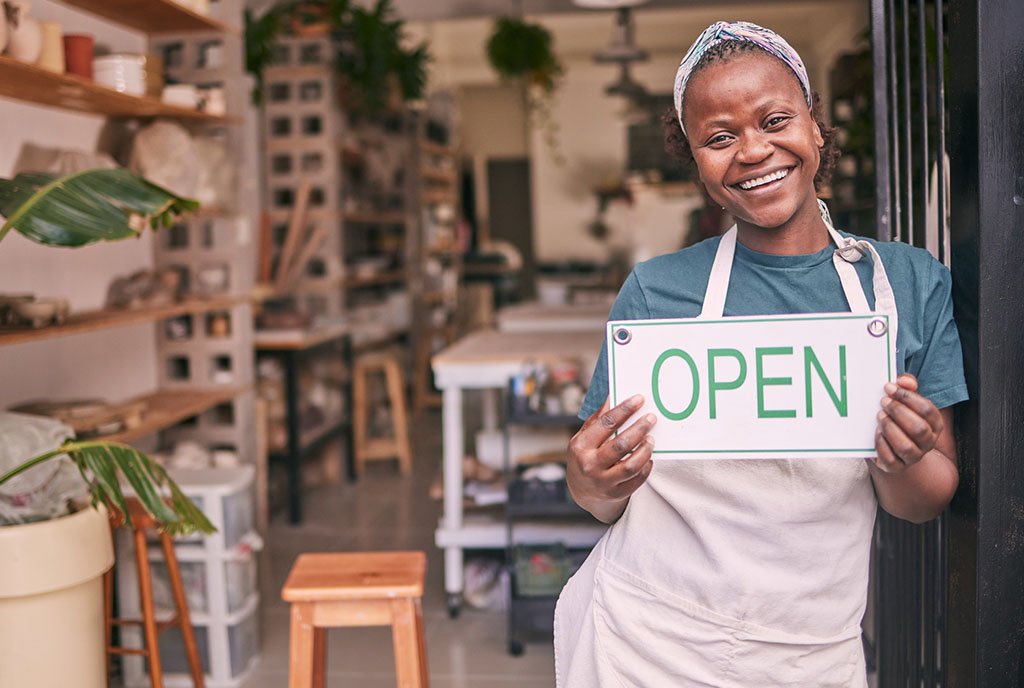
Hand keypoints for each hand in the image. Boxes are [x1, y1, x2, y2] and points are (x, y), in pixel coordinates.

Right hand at [566, 394, 655, 521]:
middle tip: (651, 418)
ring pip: (631, 465)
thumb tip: (612, 395)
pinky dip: (646, 467)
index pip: (606, 424)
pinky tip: (649, 457)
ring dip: (645, 450)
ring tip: (652, 439)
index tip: (639, 399)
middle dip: (639, 428)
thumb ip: (598, 419)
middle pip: (621, 445)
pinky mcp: (616, 494)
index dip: (624, 409)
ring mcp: (603, 481)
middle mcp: (590, 464)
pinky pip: (637, 480)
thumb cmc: (584, 456)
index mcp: (581, 446)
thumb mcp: (584, 437)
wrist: (581, 490)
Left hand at [872, 373, 943, 473]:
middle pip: (919, 429)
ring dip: (890, 429)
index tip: (889, 388)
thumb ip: (907, 386)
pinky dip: (881, 444)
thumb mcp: (904, 400)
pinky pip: (890, 459)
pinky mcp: (897, 466)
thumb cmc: (898, 418)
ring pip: (906, 447)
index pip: (927, 410)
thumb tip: (903, 380)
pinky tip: (877, 432)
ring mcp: (913, 457)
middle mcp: (928, 442)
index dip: (908, 397)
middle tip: (883, 402)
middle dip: (898, 412)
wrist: (890, 445)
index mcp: (934, 424)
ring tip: (880, 417)